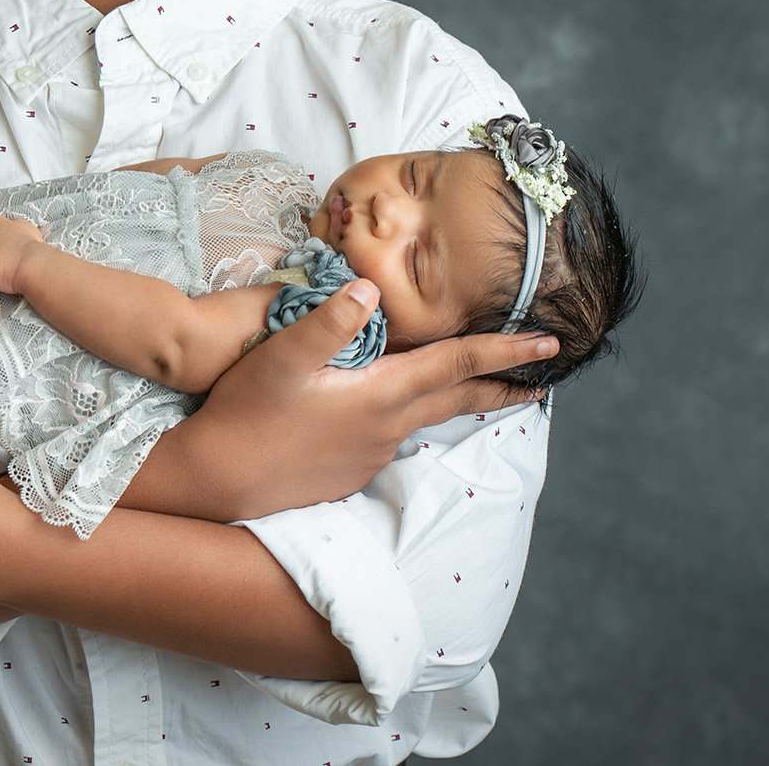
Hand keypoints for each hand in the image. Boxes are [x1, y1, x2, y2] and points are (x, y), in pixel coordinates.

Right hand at [168, 280, 557, 519]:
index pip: (457, 365)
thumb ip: (330, 320)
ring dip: (464, 398)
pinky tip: (402, 403)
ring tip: (486, 384)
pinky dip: (418, 412)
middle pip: (460, 399)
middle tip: (545, 374)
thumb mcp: (282, 355)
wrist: (218, 481)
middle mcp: (387, 427)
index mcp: (381, 394)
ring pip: (430, 416)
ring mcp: (371, 453)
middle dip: (505, 383)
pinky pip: (398, 432)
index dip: (505, 351)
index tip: (550, 346)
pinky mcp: (351, 468)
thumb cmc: (247, 412)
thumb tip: (373, 288)